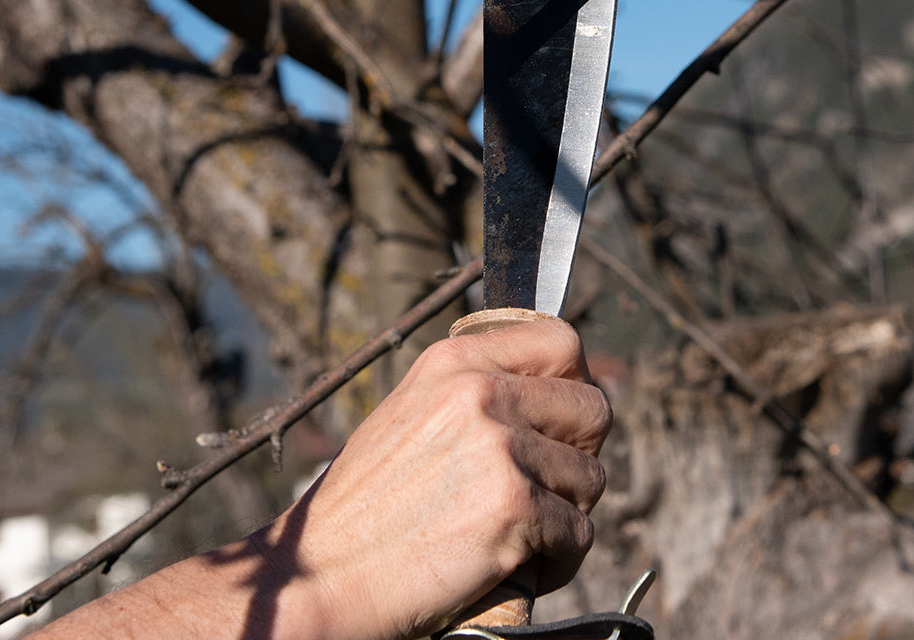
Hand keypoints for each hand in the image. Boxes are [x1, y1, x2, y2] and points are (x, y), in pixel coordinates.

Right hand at [258, 316, 611, 639]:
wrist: (320, 572)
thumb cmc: (367, 504)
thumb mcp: (414, 412)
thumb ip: (477, 391)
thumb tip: (557, 391)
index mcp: (453, 361)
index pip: (562, 341)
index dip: (575, 384)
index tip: (561, 421)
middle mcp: (480, 392)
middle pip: (593, 409)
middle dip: (579, 454)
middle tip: (544, 488)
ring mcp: (499, 447)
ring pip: (591, 478)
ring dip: (565, 513)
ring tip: (515, 532)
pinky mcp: (513, 507)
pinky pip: (579, 533)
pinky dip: (557, 559)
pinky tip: (512, 564)